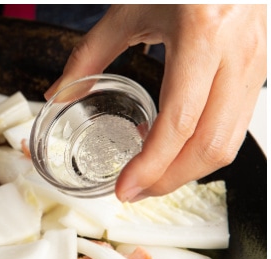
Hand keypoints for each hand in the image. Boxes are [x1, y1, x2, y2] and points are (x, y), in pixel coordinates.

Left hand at [45, 5, 266, 201]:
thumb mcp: (129, 10)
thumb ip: (89, 55)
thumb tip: (58, 94)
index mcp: (202, 35)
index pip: (181, 120)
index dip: (153, 163)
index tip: (125, 187)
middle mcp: (237, 54)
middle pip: (211, 144)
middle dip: (170, 179)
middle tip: (132, 191)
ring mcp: (256, 65)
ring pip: (230, 142)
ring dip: (187, 170)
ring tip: (147, 176)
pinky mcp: (260, 72)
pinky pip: (235, 125)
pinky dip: (201, 147)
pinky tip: (170, 146)